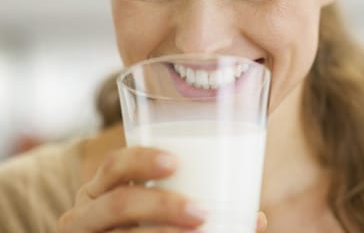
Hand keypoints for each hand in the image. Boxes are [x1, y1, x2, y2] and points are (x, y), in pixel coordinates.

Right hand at [58, 147, 267, 231]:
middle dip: (162, 206)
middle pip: (118, 203)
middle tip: (201, 213)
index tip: (175, 163)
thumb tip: (258, 219)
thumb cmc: (140, 223)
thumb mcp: (152, 212)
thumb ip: (193, 204)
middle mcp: (85, 214)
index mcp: (101, 190)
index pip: (114, 165)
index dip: (141, 160)